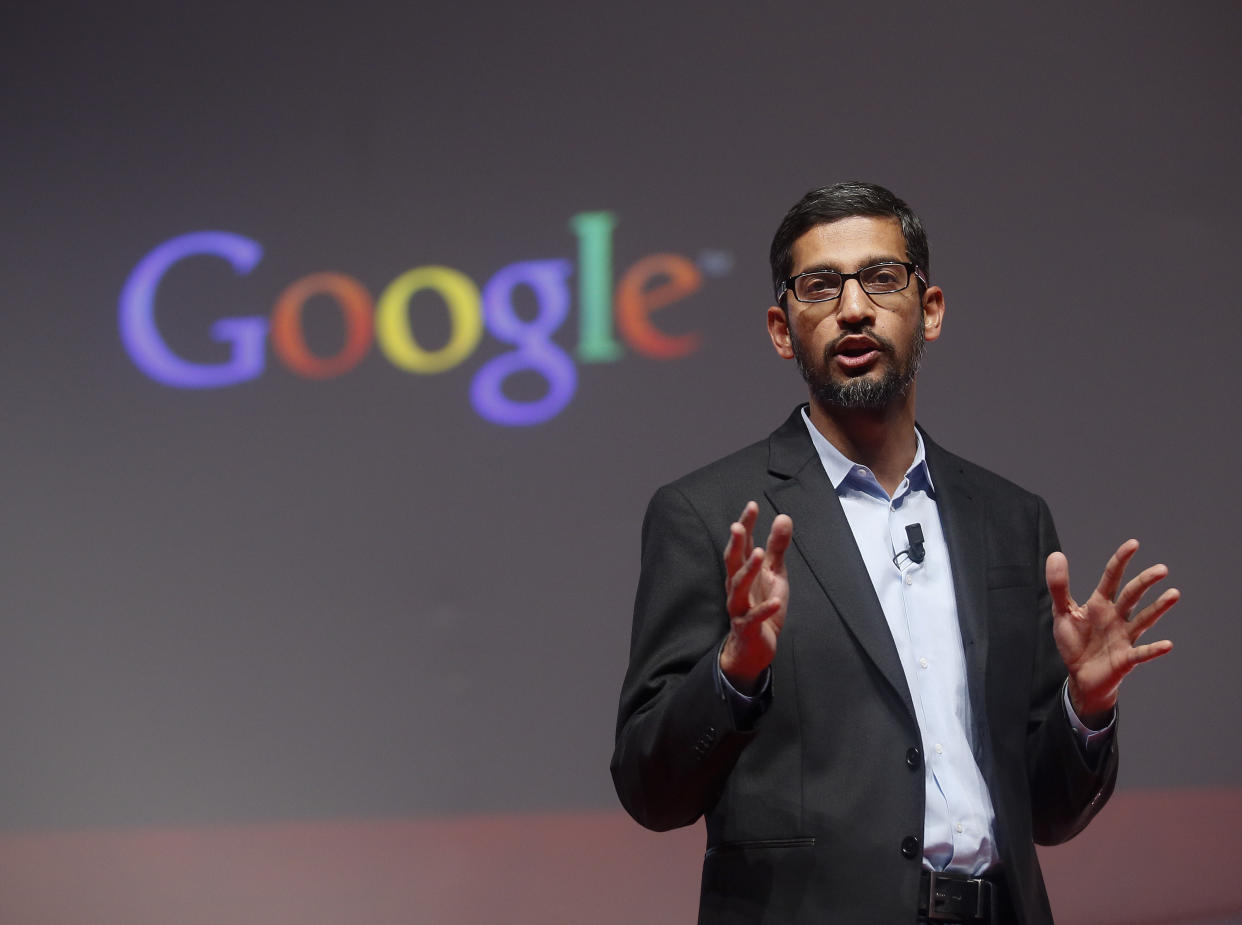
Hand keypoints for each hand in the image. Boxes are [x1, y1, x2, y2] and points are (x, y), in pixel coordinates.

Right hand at [719, 501, 792, 693]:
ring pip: (738, 587)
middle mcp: (736, 587)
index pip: (743, 544)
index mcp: (744, 572)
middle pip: (733, 562)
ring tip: (759, 554)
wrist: (754, 648)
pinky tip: (776, 601)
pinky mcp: (746, 628)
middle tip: (739, 525)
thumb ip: (778, 547)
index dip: (746, 525)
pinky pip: (753, 618)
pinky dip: (764, 610)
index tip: (752, 505)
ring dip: (748, 570)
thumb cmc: (763, 607)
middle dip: (736, 544)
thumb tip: (784, 517)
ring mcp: (739, 607)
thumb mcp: (775, 575)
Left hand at [1047, 539, 1178, 726]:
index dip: (1121, 560)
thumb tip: (1056, 554)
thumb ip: (1059, 586)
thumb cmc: (1075, 643)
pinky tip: (1167, 644)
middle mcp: (1116, 617)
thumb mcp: (1063, 612)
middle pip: (1132, 595)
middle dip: (1145, 582)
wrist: (1080, 677)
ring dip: (1158, 608)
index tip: (1133, 544)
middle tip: (1161, 569)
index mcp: (1100, 604)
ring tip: (1173, 594)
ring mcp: (1124, 637)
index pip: (1112, 577)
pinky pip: (1141, 653)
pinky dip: (1153, 649)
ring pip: (1144, 620)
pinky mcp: (1126, 659)